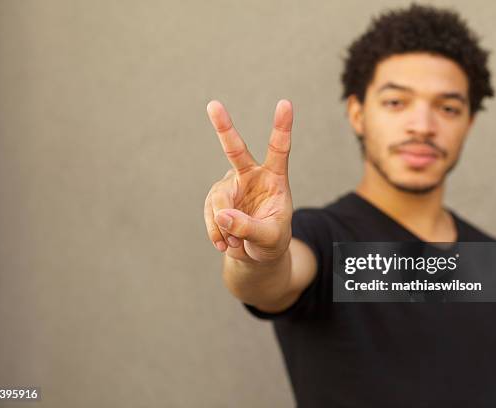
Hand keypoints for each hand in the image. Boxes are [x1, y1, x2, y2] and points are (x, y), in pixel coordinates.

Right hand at [204, 99, 293, 263]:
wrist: (256, 253)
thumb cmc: (272, 240)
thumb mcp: (270, 237)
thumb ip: (249, 227)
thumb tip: (222, 215)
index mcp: (275, 178)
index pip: (279, 149)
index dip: (282, 127)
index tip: (285, 103)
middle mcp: (251, 175)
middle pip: (236, 150)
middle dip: (224, 128)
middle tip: (213, 105)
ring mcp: (231, 186)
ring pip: (219, 199)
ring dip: (224, 225)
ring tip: (233, 243)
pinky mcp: (217, 199)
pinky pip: (210, 213)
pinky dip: (216, 232)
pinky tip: (223, 243)